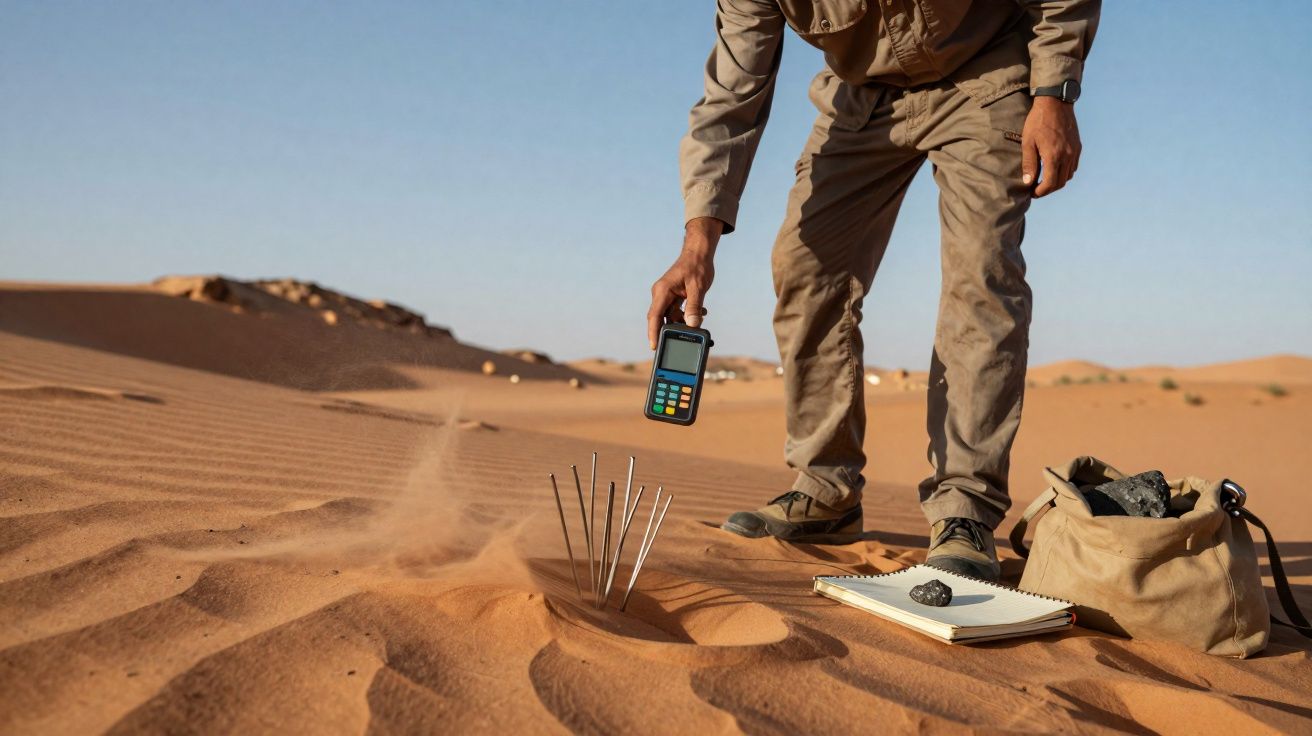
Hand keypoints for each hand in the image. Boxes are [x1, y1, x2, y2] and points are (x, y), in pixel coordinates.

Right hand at [647, 217, 721, 349]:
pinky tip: (701, 313)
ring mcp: (667, 296)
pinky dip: (687, 315)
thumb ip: (694, 306)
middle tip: (678, 344)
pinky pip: (677, 312)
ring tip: (698, 322)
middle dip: (668, 331)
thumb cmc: (697, 266)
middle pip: (660, 319)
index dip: (653, 332)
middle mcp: (661, 294)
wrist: (700, 253)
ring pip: (670, 316)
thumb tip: (693, 325)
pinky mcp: (674, 297)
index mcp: (663, 290)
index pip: (654, 315)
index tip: (654, 346)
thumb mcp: (698, 287)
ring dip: (683, 322)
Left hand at [1021, 96, 1081, 197]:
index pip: (1050, 184)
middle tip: (1036, 189)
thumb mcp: (1028, 142)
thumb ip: (1029, 164)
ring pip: (1069, 176)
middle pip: (1060, 183)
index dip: (1041, 192)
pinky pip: (1073, 166)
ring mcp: (1075, 151)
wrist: (1056, 103)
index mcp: (1054, 156)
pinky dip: (1065, 173)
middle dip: (1048, 189)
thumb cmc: (1038, 121)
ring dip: (1057, 182)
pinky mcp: (1078, 146)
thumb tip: (1028, 182)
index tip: (1032, 193)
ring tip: (1044, 180)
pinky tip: (1055, 169)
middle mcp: (1067, 155)